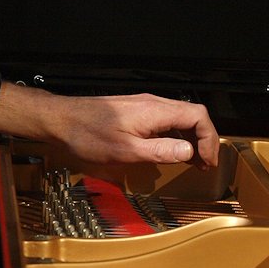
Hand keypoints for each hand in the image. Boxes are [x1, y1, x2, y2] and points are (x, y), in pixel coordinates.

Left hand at [0, 83, 218, 167]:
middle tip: (203, 164)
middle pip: (191, 115)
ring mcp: (141, 105)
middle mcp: (152, 103)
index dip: (209, 139)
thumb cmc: (87, 135)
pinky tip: (168, 149)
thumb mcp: (125, 151)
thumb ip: (160, 151)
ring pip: (177, 117)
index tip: (207, 161)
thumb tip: (189, 151)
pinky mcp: (131, 110)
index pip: (198, 116)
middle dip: (203, 140)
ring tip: (191, 160)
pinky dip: (172, 134)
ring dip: (188, 138)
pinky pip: (162, 119)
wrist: (59, 120)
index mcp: (155, 110)